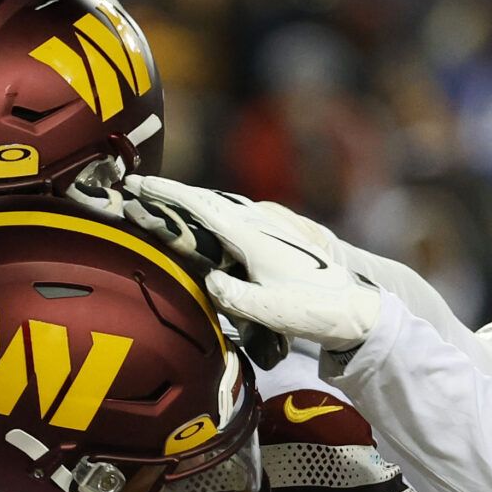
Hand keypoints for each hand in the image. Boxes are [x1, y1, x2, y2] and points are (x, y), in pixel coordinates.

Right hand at [116, 177, 383, 357]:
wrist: (353, 307)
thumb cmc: (311, 310)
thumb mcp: (268, 310)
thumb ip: (233, 296)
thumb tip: (210, 280)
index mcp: (252, 235)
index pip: (201, 206)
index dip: (167, 193)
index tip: (138, 182)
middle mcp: (261, 220)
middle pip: (208, 199)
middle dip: (172, 193)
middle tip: (138, 188)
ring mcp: (272, 222)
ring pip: (224, 204)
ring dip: (193, 202)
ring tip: (163, 201)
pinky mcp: (279, 230)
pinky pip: (237, 213)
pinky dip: (214, 212)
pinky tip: (207, 220)